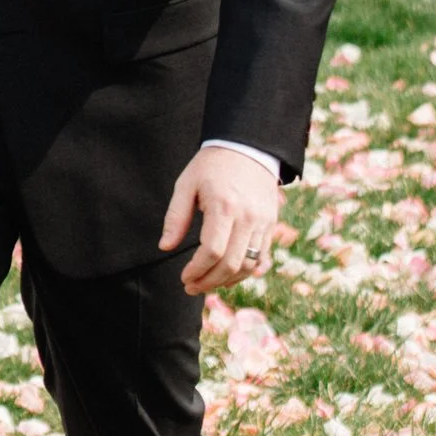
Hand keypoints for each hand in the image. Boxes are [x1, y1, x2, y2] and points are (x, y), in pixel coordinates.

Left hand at [160, 144, 281, 295]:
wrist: (247, 148)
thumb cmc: (211, 166)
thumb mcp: (186, 184)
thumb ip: (176, 217)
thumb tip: (165, 247)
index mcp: (224, 206)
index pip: (212, 251)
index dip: (197, 270)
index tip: (184, 277)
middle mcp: (247, 217)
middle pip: (231, 264)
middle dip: (209, 282)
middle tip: (191, 287)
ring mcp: (262, 222)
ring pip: (249, 265)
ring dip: (227, 281)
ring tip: (207, 284)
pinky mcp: (270, 224)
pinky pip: (261, 258)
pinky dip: (245, 272)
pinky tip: (227, 276)